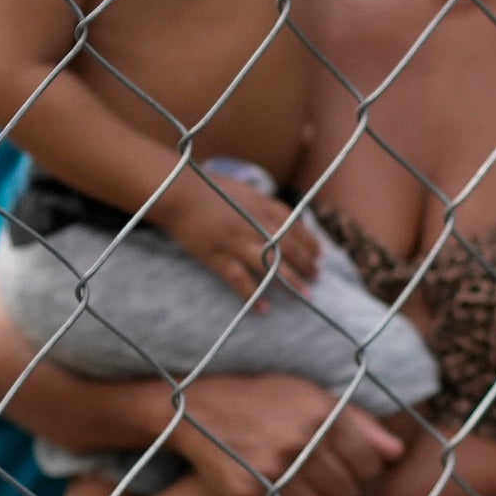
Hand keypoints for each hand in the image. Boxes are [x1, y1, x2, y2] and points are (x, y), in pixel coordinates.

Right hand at [159, 161, 317, 295]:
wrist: (175, 190)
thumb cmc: (206, 187)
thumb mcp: (241, 189)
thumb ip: (261, 204)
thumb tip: (279, 219)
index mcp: (259, 204)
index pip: (293, 225)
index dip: (309, 241)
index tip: (319, 254)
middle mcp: (252, 222)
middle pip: (287, 247)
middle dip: (306, 264)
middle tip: (316, 278)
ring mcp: (235, 240)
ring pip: (270, 264)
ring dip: (290, 281)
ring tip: (304, 295)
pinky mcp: (216, 255)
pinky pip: (239, 279)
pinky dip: (252, 294)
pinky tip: (263, 308)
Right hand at [168, 369, 403, 495]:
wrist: (194, 407)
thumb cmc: (262, 399)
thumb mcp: (310, 395)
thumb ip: (358, 423)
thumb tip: (396, 452)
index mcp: (319, 413)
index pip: (369, 464)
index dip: (365, 471)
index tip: (351, 468)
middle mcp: (297, 443)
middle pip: (347, 493)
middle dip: (342, 490)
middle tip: (324, 480)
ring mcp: (270, 472)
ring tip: (304, 491)